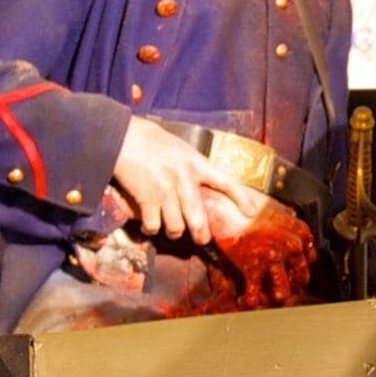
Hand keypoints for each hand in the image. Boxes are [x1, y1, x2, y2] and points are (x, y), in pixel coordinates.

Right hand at [109, 116, 274, 246]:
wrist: (123, 137)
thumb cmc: (151, 141)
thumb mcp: (181, 148)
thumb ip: (192, 167)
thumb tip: (201, 186)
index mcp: (196, 163)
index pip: (225, 181)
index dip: (241, 197)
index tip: (252, 211)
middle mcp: (184, 179)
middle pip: (198, 219)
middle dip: (201, 235)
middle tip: (202, 239)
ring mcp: (166, 191)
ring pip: (176, 227)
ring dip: (174, 232)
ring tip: (171, 228)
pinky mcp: (147, 199)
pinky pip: (154, 226)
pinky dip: (151, 230)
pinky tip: (149, 226)